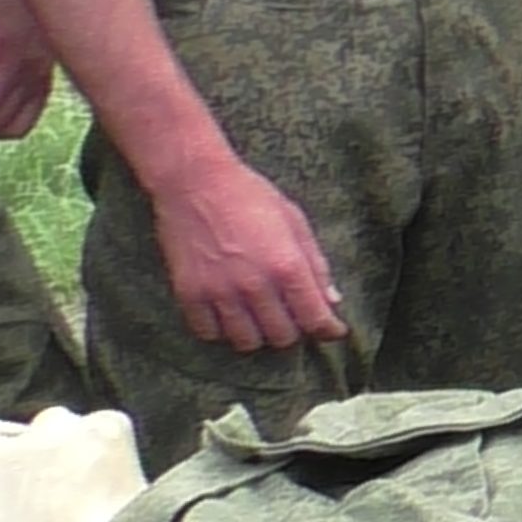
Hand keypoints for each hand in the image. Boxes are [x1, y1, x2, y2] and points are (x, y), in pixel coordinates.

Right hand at [147, 152, 345, 352]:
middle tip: (290, 316)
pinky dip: (222, 330)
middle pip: (282, 337)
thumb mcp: (294, 221)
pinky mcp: (190, 293)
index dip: (328, 330)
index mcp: (287, 265)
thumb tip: (332, 299)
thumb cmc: (248, 194)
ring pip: (246, 342)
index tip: (330, 330)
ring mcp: (220, 292)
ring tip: (259, 317)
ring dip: (258, 334)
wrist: (195, 180)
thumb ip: (315, 264)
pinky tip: (228, 313)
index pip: (315, 319)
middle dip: (293, 330)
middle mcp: (255, 285)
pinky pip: (209, 333)